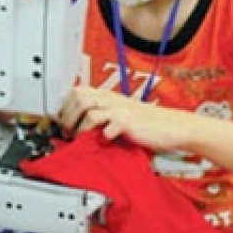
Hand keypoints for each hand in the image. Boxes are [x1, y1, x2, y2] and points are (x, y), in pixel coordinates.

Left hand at [58, 86, 190, 151]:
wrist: (171, 126)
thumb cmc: (145, 122)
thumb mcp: (119, 111)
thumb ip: (101, 112)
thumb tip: (76, 121)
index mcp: (107, 95)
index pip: (77, 91)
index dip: (65, 105)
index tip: (61, 120)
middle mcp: (112, 99)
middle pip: (79, 98)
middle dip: (68, 117)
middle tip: (68, 132)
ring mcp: (120, 109)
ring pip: (89, 111)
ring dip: (80, 128)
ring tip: (81, 139)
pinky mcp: (128, 122)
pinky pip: (107, 128)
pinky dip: (101, 136)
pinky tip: (103, 141)